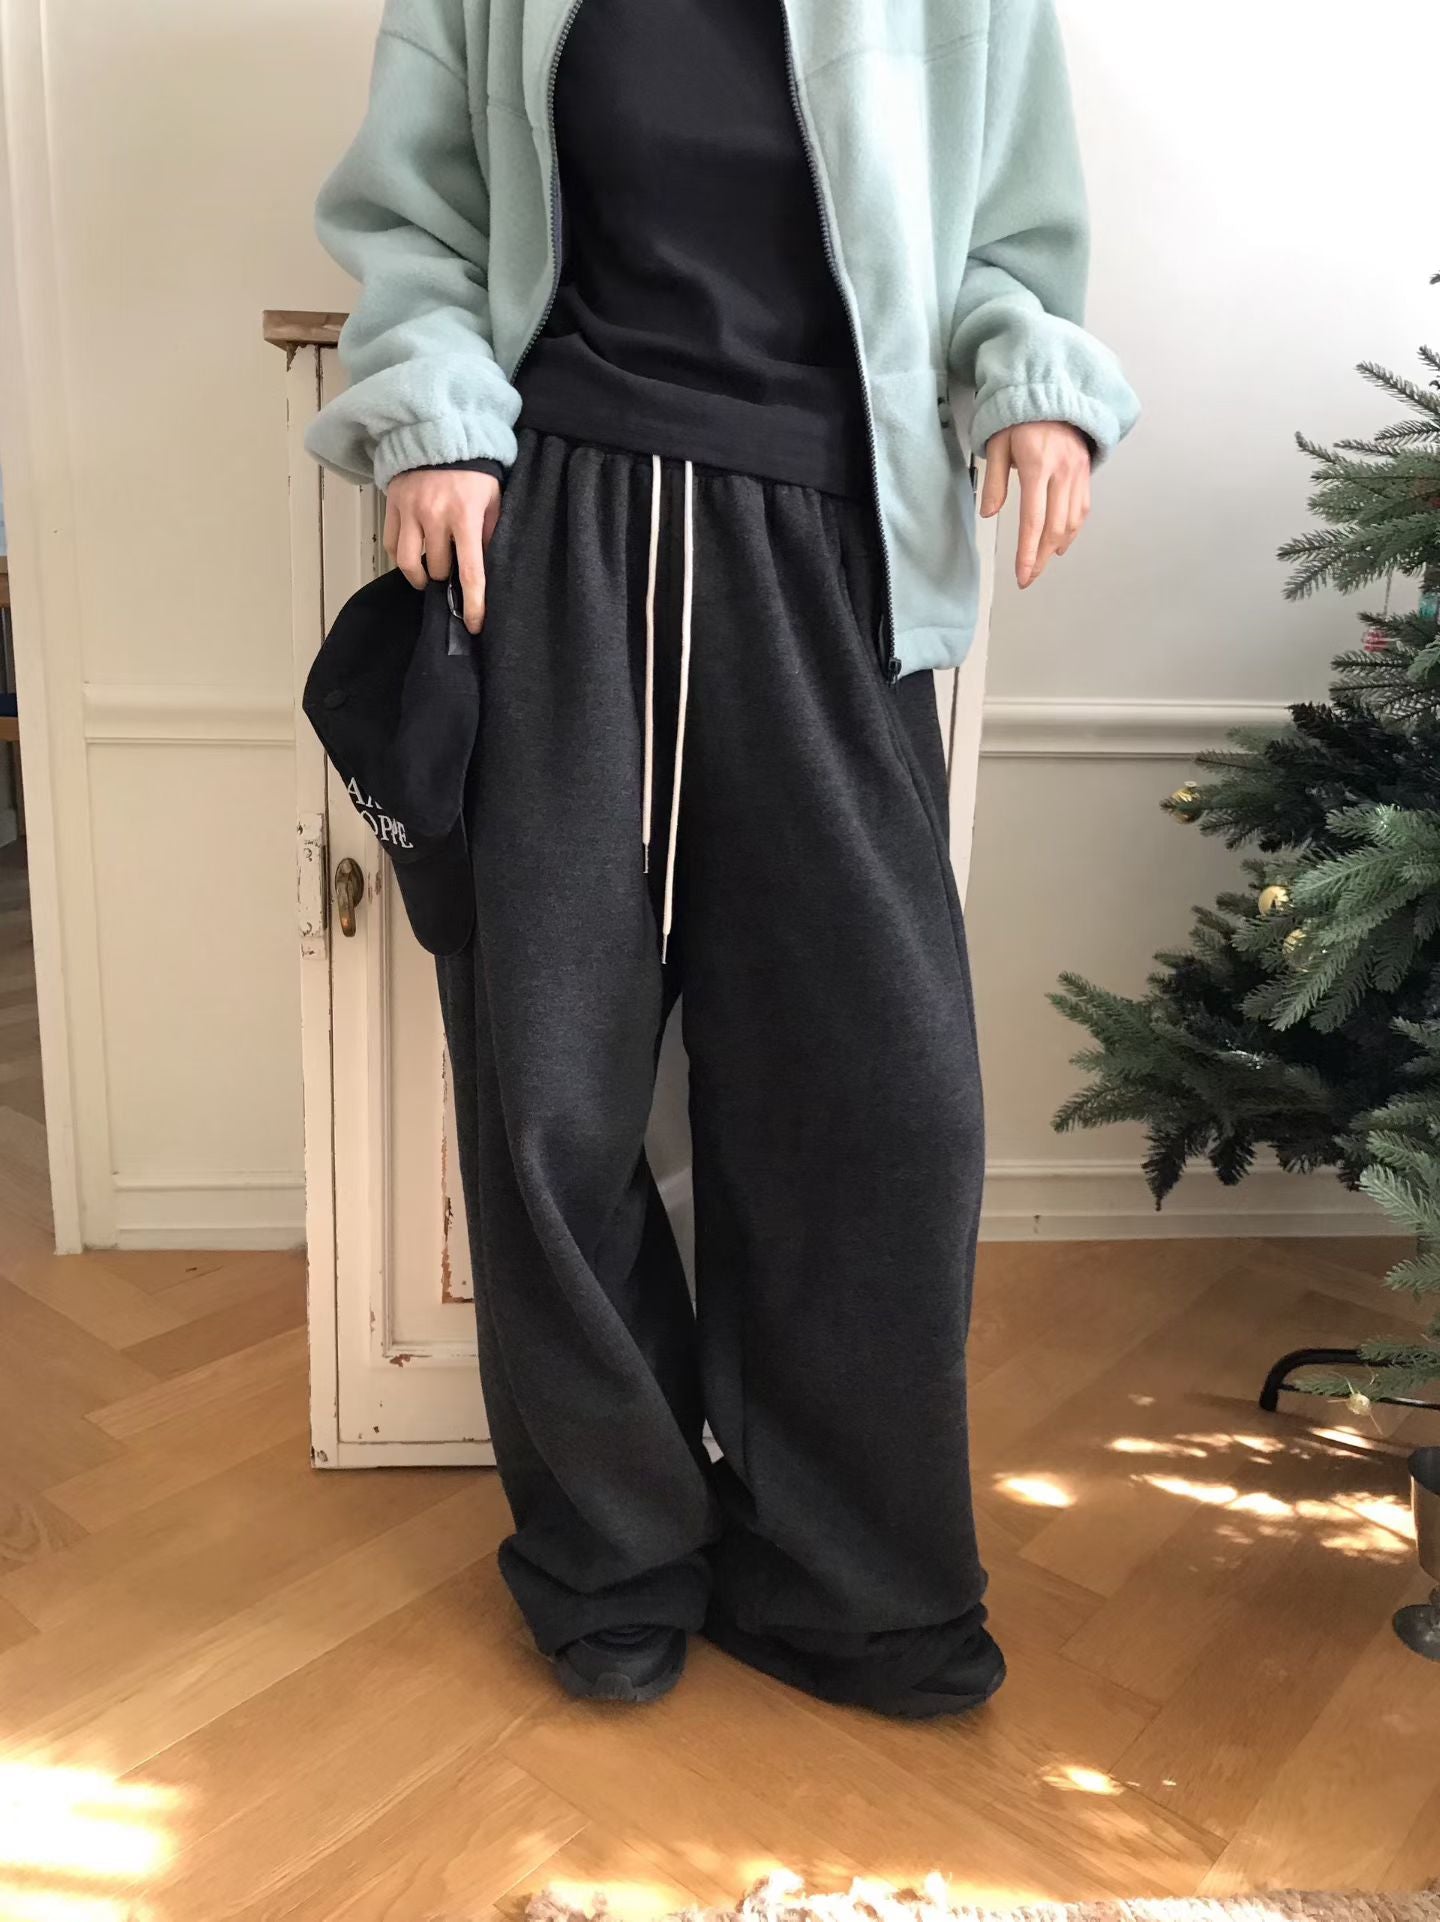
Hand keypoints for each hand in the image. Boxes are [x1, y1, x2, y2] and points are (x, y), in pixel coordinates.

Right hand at [384, 468, 501, 633]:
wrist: (440, 433)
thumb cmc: (474, 471)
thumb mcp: (493, 500)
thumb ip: (491, 533)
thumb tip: (489, 570)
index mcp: (466, 516)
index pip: (470, 572)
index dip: (472, 604)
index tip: (474, 624)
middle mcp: (434, 515)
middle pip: (437, 569)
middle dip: (446, 576)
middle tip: (453, 571)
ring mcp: (410, 510)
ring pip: (408, 563)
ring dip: (421, 575)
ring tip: (430, 574)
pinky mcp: (392, 506)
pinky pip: (391, 544)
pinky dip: (402, 557)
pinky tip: (414, 555)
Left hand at [978, 421, 1091, 588]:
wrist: (1051, 387)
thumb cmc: (1020, 414)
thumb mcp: (997, 443)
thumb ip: (994, 480)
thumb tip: (989, 513)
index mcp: (1037, 465)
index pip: (1033, 521)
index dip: (1027, 553)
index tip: (1022, 575)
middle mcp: (1062, 471)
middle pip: (1055, 528)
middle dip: (1041, 557)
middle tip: (1029, 576)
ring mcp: (1077, 471)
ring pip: (1072, 521)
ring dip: (1057, 546)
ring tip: (1042, 561)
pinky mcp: (1085, 470)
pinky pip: (1083, 507)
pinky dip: (1073, 529)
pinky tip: (1061, 540)